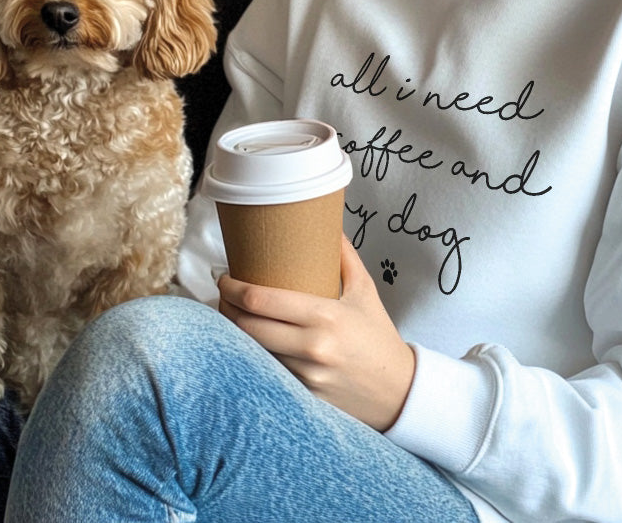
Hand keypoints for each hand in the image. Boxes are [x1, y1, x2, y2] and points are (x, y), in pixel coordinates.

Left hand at [218, 237, 414, 430]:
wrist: (398, 391)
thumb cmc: (379, 337)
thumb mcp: (366, 291)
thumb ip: (346, 257)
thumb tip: (330, 227)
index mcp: (325, 315)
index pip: (261, 300)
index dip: (233, 288)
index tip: (224, 277)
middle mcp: (312, 346)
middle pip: (246, 326)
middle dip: (225, 308)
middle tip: (222, 294)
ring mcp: (304, 375)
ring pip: (251, 351)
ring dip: (234, 331)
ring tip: (231, 313)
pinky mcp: (301, 395)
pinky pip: (266, 370)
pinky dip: (253, 354)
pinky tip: (249, 341)